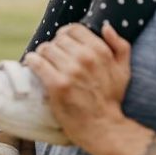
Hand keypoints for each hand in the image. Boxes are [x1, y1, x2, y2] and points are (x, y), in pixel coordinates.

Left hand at [24, 23, 131, 146]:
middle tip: (53, 58)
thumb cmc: (111, 99)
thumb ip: (120, 46)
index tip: (63, 45)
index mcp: (100, 51)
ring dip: (42, 55)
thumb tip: (107, 26)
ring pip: (45, 49)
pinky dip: (32, 61)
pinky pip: (37, 62)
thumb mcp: (123, 71)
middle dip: (54, 47)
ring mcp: (70, 71)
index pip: (74, 29)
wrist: (102, 127)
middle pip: (58, 39)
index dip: (66, 35)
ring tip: (44, 63)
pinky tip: (32, 64)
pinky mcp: (57, 85)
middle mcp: (85, 58)